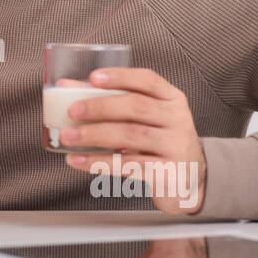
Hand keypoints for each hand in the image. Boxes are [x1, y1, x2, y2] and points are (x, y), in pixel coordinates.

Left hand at [59, 68, 206, 215]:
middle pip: (137, 106)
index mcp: (172, 99)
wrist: (190, 180)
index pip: (148, 80)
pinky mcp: (167, 173)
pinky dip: (99, 162)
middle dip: (100, 107)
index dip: (120, 77)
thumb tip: (67, 88)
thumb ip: (112, 101)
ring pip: (131, 135)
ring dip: (94, 135)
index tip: (92, 77)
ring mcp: (175, 147)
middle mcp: (177, 119)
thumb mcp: (147, 118)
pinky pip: (128, 165)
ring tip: (68, 137)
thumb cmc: (159, 141)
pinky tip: (78, 160)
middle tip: (72, 110)